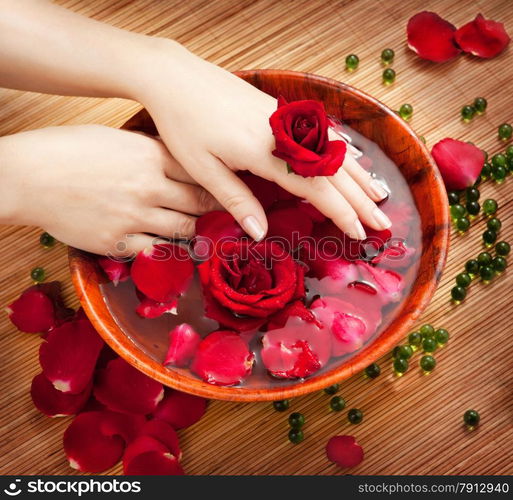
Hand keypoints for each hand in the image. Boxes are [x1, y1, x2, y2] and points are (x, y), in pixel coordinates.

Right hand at [0, 125, 219, 254]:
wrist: (28, 176)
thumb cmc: (69, 150)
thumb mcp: (117, 139)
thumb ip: (151, 153)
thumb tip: (177, 163)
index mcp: (150, 156)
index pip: (201, 173)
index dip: (220, 185)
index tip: (232, 191)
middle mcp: (149, 187)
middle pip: (199, 203)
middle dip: (216, 211)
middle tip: (230, 217)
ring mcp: (134, 217)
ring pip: (184, 230)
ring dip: (198, 232)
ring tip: (209, 235)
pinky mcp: (118, 242)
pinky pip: (157, 252)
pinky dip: (171, 252)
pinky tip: (179, 253)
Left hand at [136, 41, 390, 240]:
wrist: (177, 78)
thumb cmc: (184, 125)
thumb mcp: (204, 169)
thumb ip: (237, 201)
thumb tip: (260, 234)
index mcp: (267, 153)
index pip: (317, 189)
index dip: (341, 213)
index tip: (359, 232)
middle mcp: (286, 134)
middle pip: (334, 172)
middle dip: (360, 200)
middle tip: (382, 223)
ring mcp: (288, 119)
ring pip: (334, 150)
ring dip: (358, 175)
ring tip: (378, 194)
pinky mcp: (282, 110)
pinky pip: (323, 133)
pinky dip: (342, 150)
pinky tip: (352, 157)